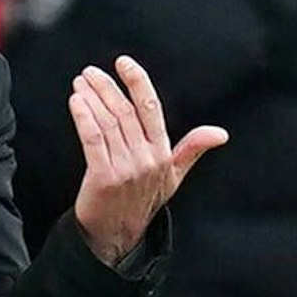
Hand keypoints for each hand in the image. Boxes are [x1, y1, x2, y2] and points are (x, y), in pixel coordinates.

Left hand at [69, 56, 226, 264]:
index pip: (151, 108)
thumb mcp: (172, 176)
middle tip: (89, 72)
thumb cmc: (143, 201)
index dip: (138, 82)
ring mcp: (125, 168)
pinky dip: (83, 118)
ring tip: (79, 82)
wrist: (117, 234)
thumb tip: (220, 133)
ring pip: (108, 123)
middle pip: (125, 112)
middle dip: (106, 87)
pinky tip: (75, 102)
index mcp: (163, 153)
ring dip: (92, 98)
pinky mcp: (104, 177)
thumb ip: (192, 150)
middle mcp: (147, 158)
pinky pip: (93, 139)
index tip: (123, 62)